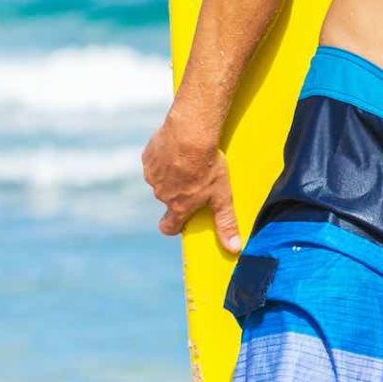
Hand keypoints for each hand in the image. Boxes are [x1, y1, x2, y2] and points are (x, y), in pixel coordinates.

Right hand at [143, 107, 239, 252]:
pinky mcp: (148, 157)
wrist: (190, 132)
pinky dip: (164, 157)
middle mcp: (161, 194)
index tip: (183, 220)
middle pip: (168, 199)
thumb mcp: (222, 196)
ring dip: (171, 174)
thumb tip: (234, 249)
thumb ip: (226, 223)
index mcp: (177, 206)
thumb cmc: (208, 165)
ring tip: (189, 160)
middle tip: (196, 178)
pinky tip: (178, 148)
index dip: (174, 226)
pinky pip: (155, 161)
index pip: (168, 227)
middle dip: (179, 192)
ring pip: (161, 179)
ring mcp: (153, 175)